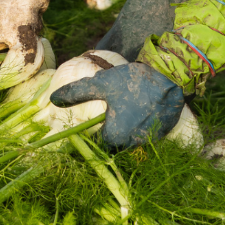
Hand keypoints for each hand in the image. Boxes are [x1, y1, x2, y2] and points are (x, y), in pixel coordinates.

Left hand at [49, 61, 183, 149]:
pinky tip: (135, 111)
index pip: (97, 145)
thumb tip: (54, 100)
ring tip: (121, 111)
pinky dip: (137, 127)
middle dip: (107, 132)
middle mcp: (132, 144)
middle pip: (113, 144)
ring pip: (128, 139)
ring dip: (122, 129)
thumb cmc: (132, 83)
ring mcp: (149, 141)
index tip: (89, 124)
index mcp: (115, 136)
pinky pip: (143, 135)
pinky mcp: (161, 135)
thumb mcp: (101, 84)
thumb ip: (77, 93)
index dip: (91, 135)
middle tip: (106, 114)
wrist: (171, 80)